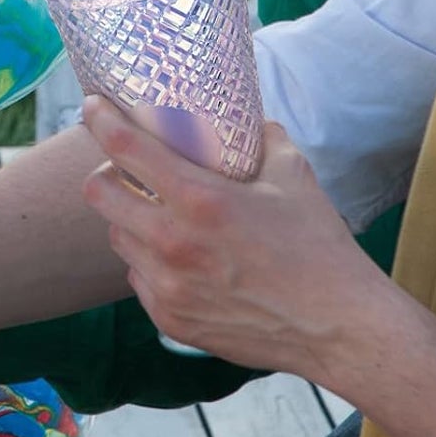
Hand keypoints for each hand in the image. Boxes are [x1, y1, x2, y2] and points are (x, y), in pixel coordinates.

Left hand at [81, 96, 379, 376]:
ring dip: (129, 219)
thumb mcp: (293, 175)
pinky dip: (148, 262)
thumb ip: (262, 136)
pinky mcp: (171, 319)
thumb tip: (247, 115)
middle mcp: (173, 242)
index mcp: (199, 199)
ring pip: (117, 236)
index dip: (100, 118)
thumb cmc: (319, 248)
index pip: (124, 146)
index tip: (93, 106)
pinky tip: (177, 257)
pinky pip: (137, 276)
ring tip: (158, 214)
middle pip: (98, 193)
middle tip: (128, 169)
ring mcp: (168, 285)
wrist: (342, 330)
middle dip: (107, 173)